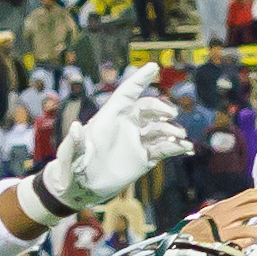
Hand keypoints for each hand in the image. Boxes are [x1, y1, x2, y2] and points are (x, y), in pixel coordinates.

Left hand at [45, 62, 189, 209]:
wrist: (81, 189)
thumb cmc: (71, 168)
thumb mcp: (69, 155)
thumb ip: (74, 143)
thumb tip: (76, 126)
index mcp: (108, 119)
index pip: (126, 94)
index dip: (139, 79)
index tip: (154, 67)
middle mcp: (125, 126)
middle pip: (147, 108)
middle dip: (160, 108)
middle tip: (171, 114)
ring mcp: (136, 141)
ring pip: (158, 128)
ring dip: (171, 129)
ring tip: (179, 136)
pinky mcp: (143, 157)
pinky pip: (163, 148)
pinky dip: (176, 147)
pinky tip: (186, 148)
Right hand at [184, 187, 256, 244]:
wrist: (185, 239)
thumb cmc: (205, 225)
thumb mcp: (222, 208)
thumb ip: (242, 200)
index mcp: (227, 204)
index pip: (250, 195)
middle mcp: (226, 214)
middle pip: (253, 208)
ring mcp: (224, 229)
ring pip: (249, 228)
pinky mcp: (222, 243)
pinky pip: (239, 243)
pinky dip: (250, 243)